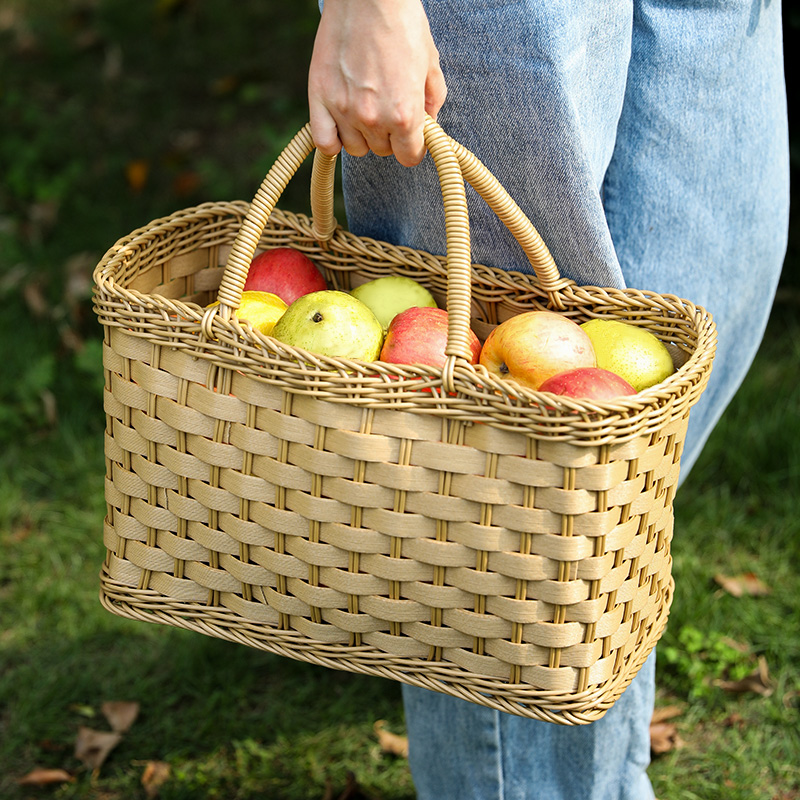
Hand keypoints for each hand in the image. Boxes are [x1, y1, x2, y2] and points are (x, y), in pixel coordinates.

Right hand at [308, 0, 446, 166]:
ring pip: (355, 148)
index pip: (409, 157)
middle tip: (387, 107)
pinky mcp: (320, 97)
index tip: (410, 136)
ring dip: (362, 135)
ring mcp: (344, 110)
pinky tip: (341, 124)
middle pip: (382, 151)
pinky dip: (333, 140)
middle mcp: (374, 118)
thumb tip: (428, 125)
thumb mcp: (430, 62)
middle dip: (388, 135)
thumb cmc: (402, 22)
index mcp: (405, 114)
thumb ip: (432, 101)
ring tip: (365, 107)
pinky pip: (324, 142)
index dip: (412, 147)